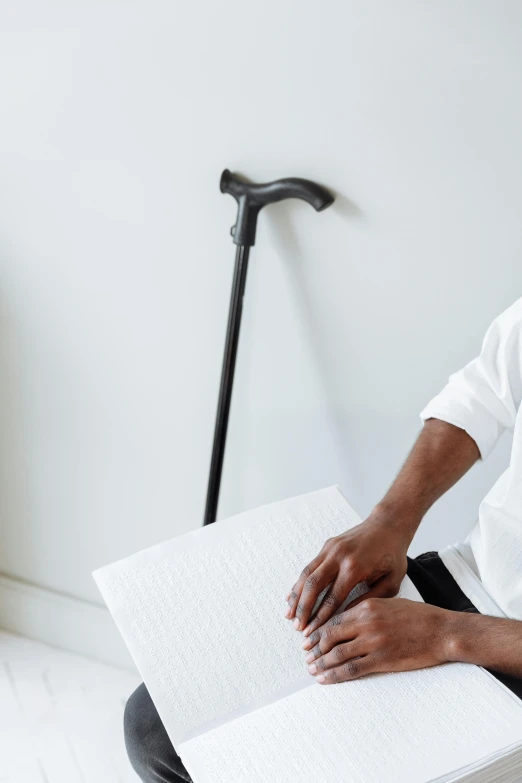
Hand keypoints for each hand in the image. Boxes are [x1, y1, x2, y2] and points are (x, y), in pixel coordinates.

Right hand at [285, 509, 411, 633]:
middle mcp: (339, 556)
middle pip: (313, 586)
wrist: (388, 525)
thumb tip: (347, 615)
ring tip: (289, 615)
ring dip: (296, 596)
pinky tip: (293, 595)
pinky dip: (300, 582)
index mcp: (355, 567)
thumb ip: (370, 599)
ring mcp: (331, 549)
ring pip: (306, 574)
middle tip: (298, 627)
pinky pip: (309, 566)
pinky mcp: (327, 545)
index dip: (321, 617)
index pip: (332, 597)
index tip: (314, 632)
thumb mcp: (391, 581)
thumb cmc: (392, 555)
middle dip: (303, 609)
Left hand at [301, 597, 453, 682]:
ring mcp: (374, 642)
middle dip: (314, 647)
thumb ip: (367, 609)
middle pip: (331, 636)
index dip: (318, 631)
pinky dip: (335, 675)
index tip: (308, 638)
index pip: (334, 619)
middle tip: (305, 655)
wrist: (441, 631)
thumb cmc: (419, 616)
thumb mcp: (389, 603)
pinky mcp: (382, 660)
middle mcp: (366, 623)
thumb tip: (347, 619)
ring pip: (337, 654)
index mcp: (367, 606)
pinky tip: (325, 679)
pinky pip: (352, 669)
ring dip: (321, 663)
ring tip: (312, 669)